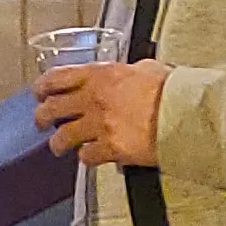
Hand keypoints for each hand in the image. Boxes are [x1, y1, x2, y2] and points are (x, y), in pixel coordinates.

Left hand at [35, 61, 166, 167]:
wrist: (185, 114)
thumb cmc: (171, 90)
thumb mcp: (146, 68)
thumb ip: (129, 71)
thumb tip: (130, 73)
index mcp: (100, 75)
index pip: (57, 77)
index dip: (43, 86)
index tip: (39, 92)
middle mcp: (93, 99)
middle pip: (52, 108)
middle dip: (41, 117)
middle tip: (41, 121)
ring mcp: (99, 125)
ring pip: (62, 136)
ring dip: (57, 143)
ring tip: (58, 146)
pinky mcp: (110, 148)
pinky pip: (86, 156)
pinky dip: (86, 158)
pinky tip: (90, 157)